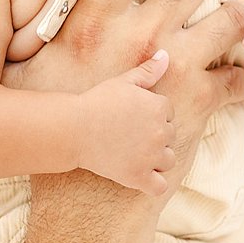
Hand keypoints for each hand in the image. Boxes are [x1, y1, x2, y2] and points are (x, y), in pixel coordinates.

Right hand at [3, 0, 243, 205]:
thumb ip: (46, 36)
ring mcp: (174, 67)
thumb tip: (31, 8)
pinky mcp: (199, 102)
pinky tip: (238, 81)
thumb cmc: (52, 133)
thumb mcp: (34, 74)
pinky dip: (242, 78)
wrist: (87, 194)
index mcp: (93, 24)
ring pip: (231, 20)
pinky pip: (238, 78)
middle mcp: (137, 37)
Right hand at [74, 56, 176, 194]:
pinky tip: (140, 177)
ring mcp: (150, 156)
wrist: (73, 129)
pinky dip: (153, 184)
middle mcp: (160, 131)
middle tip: (129, 135)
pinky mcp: (138, 176)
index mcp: (159, 106)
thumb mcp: (123, 82)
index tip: (132, 118)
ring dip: (156, 159)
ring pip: (169, 160)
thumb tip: (166, 55)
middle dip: (155, 136)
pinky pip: (160, 186)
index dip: (152, 115)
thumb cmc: (96, 102)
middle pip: (170, 136)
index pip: (168, 113)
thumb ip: (148, 70)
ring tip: (134, 154)